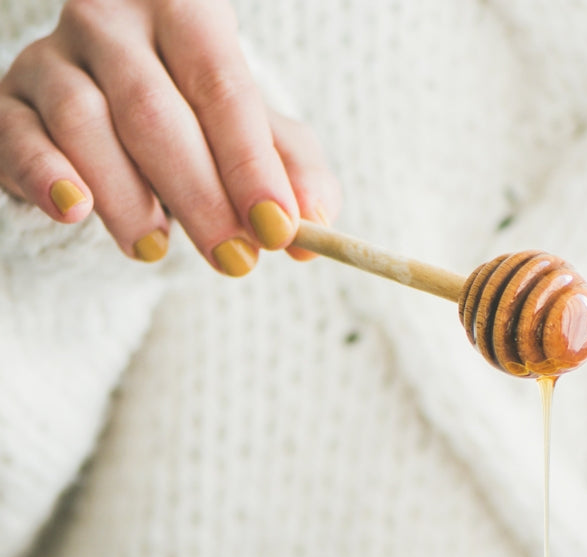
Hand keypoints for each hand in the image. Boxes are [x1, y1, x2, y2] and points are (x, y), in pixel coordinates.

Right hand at [0, 0, 340, 271]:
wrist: (123, 125)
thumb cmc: (205, 128)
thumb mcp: (260, 142)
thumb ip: (295, 174)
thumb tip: (317, 221)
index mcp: (184, 13)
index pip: (221, 85)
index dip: (251, 163)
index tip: (279, 228)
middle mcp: (110, 22)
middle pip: (154, 111)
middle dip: (201, 196)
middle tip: (236, 262)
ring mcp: (51, 59)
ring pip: (85, 123)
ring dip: (128, 200)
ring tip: (159, 253)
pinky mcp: (9, 103)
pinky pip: (17, 137)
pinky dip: (46, 177)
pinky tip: (76, 214)